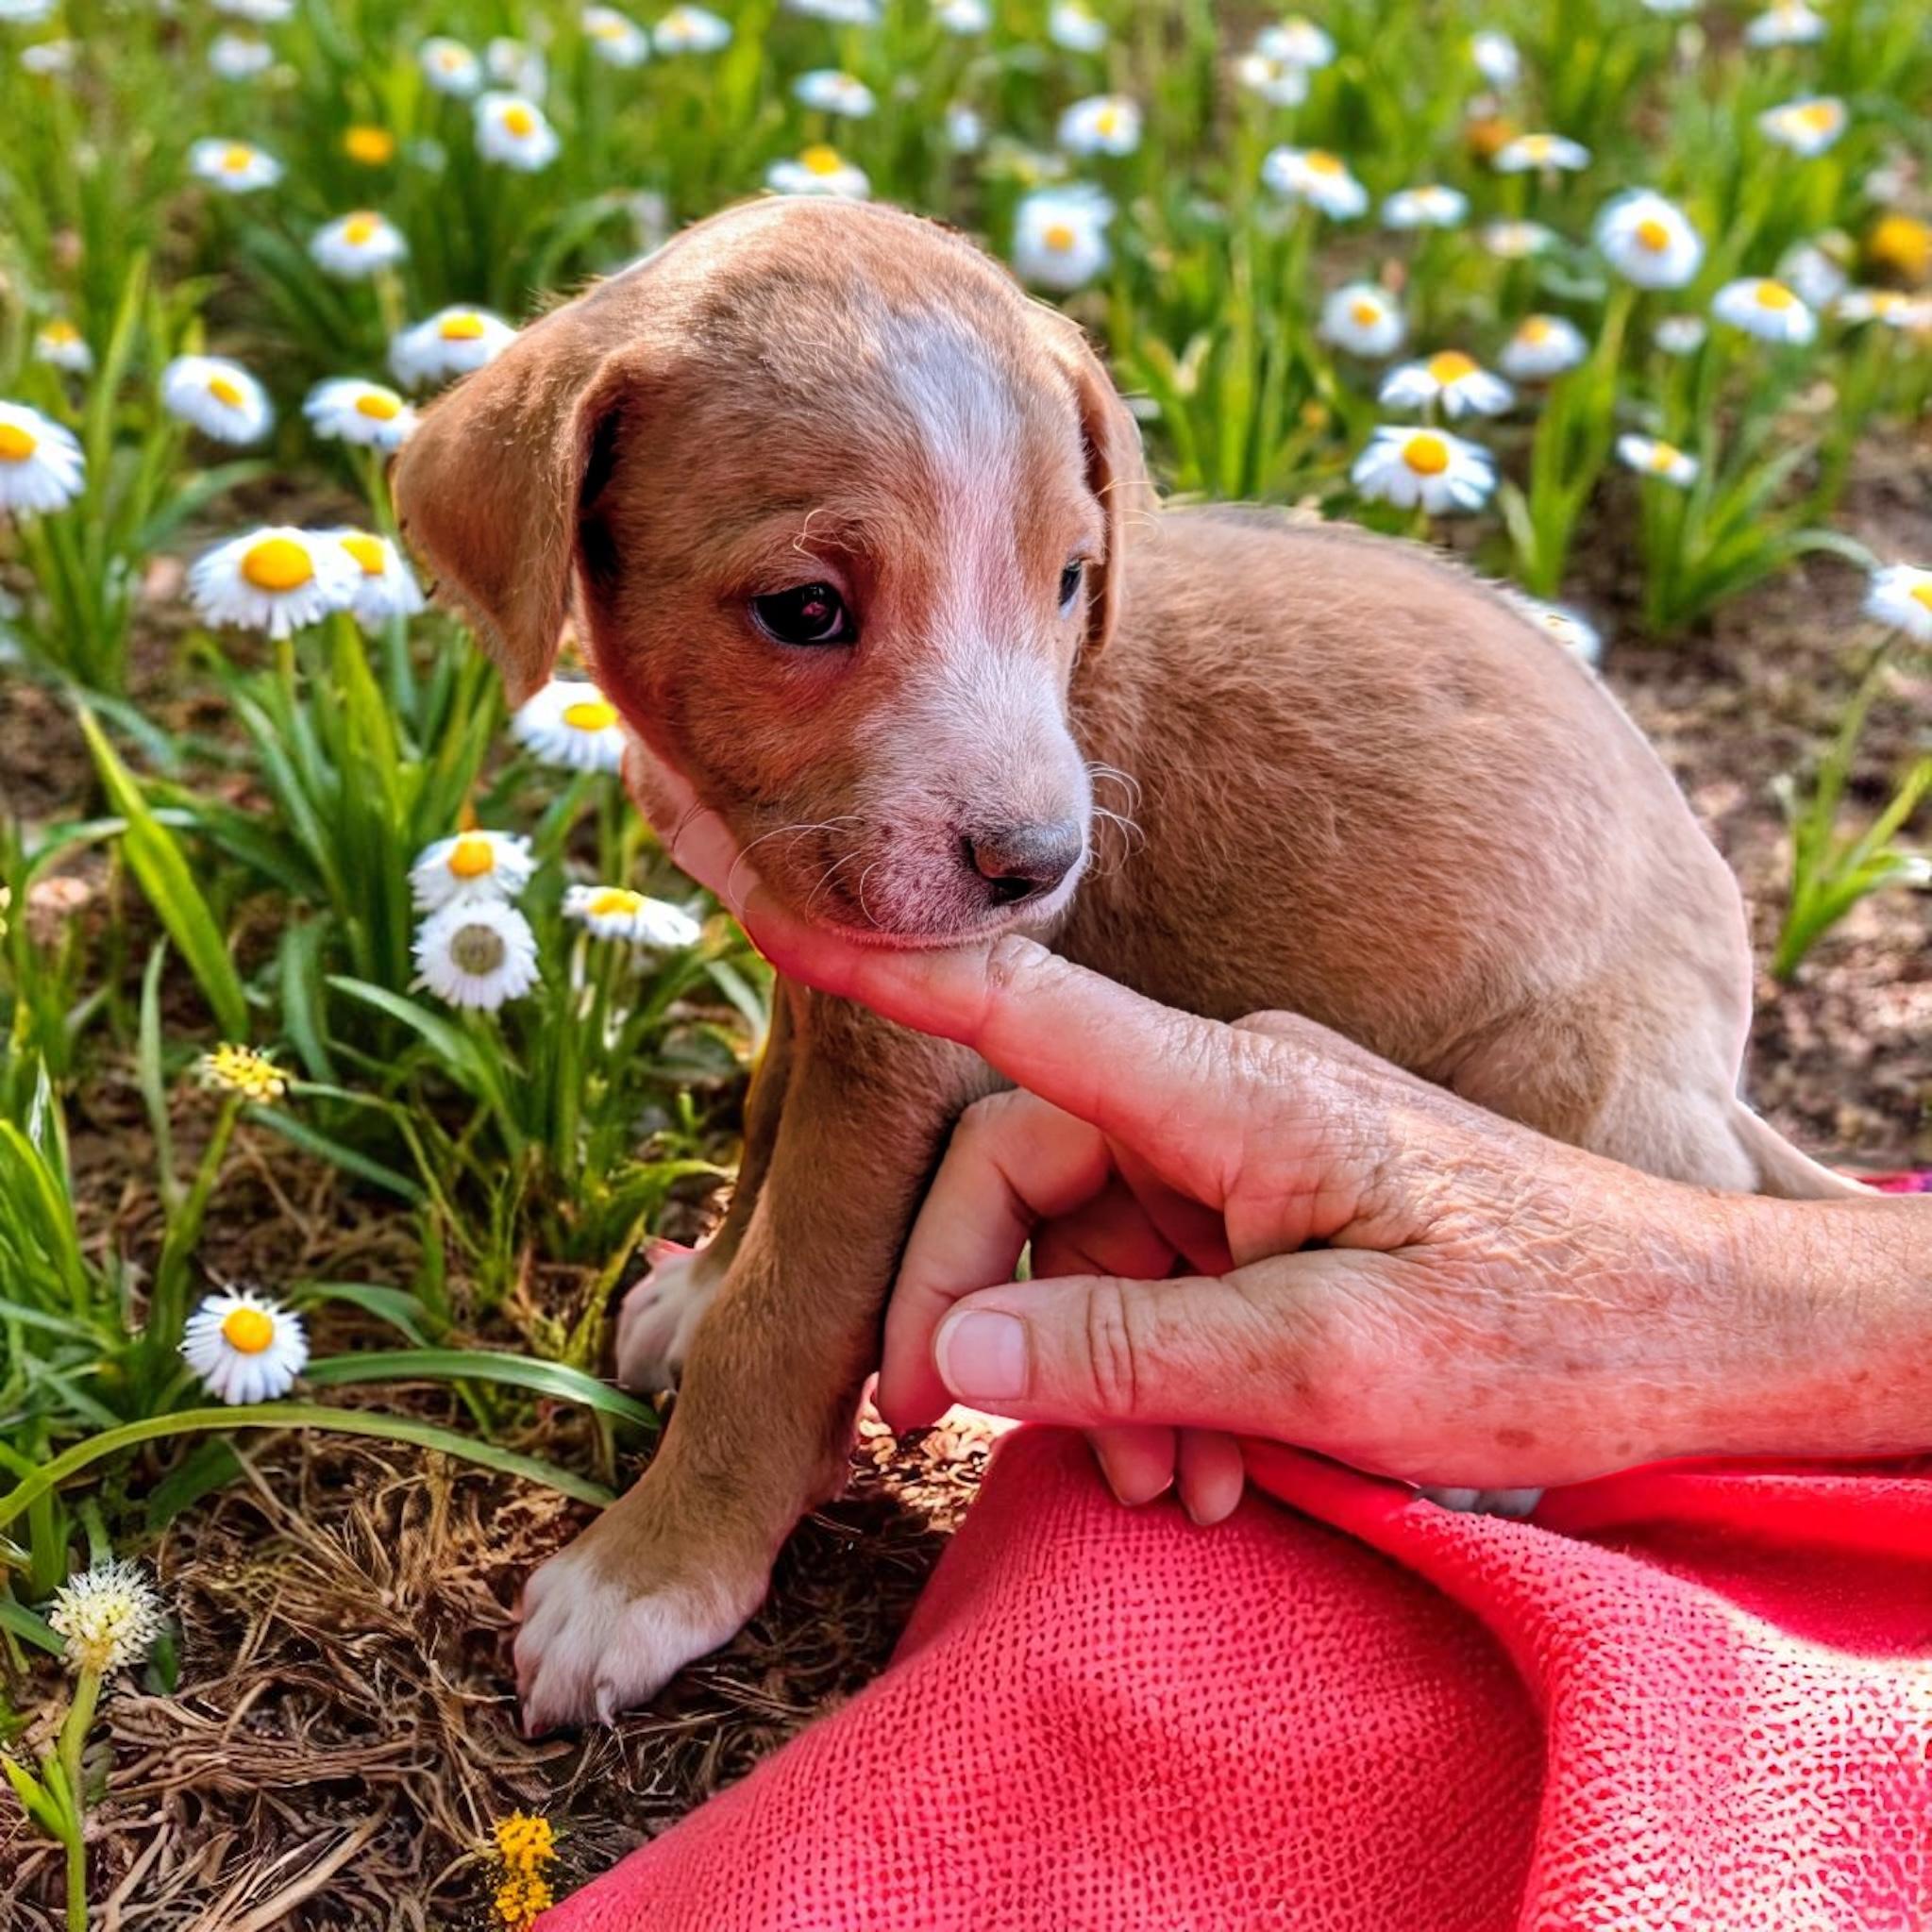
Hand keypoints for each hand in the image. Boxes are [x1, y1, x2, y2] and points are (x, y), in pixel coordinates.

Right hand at [632, 733, 1931, 1508]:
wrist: (1699, 1335)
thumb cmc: (1542, 1333)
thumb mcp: (1324, 1369)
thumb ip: (1125, 1353)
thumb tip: (958, 1356)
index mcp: (1236, 1095)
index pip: (1026, 1008)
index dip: (893, 967)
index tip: (779, 912)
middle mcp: (1226, 1095)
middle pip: (1023, 1170)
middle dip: (986, 1310)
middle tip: (955, 1439)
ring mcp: (1249, 1148)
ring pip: (1086, 1241)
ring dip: (1088, 1369)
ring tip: (1166, 1486)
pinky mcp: (1272, 1203)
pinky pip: (1157, 1275)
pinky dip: (1152, 1370)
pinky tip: (1203, 1460)